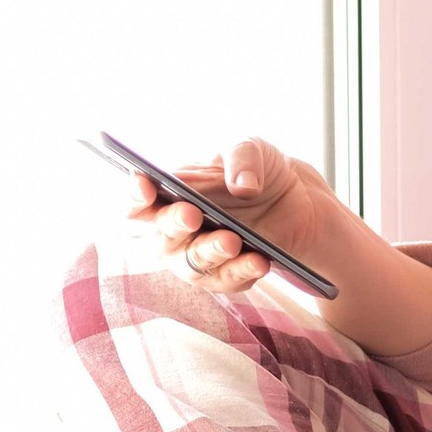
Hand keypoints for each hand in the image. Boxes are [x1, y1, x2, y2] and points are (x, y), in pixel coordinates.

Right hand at [124, 137, 335, 292]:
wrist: (297, 200)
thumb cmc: (257, 171)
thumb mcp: (252, 149)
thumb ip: (242, 158)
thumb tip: (242, 187)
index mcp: (169, 195)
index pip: (137, 202)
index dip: (134, 196)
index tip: (144, 185)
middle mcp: (176, 231)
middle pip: (161, 237)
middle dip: (174, 225)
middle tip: (192, 215)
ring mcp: (200, 257)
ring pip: (192, 266)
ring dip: (210, 253)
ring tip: (232, 241)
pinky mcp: (228, 276)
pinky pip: (228, 281)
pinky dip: (243, 271)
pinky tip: (260, 260)